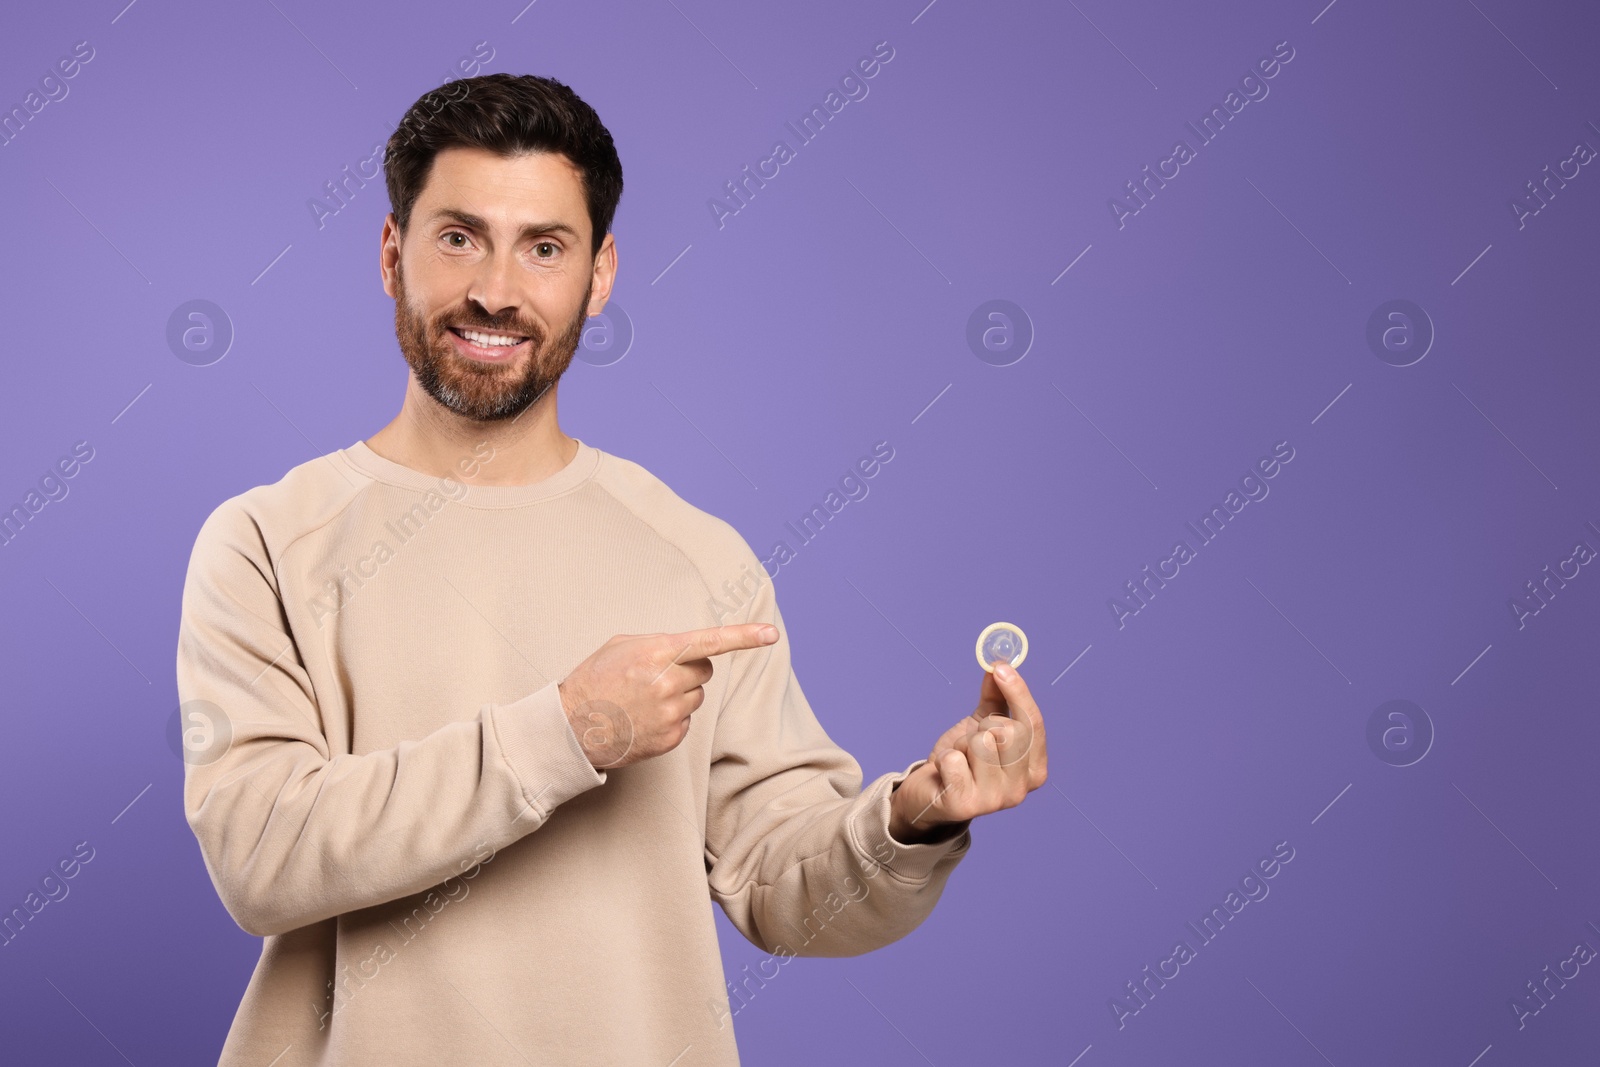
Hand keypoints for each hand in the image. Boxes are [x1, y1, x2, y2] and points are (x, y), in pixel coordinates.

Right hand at [558, 623, 778, 769]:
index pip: (710, 642)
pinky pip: (686, 721)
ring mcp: (670, 713)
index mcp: (657, 653)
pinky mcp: (670, 738)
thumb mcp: (622, 646)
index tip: (771, 633)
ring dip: (679, 695)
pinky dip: (671, 719)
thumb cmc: (595, 680)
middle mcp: (668, 682)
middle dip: (688, 670)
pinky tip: (644, 719)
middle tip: (657, 677)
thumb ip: (660, 643)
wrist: (572, 727)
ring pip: (696, 697)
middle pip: (705, 671)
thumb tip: (690, 649)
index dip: (744, 636)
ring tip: (644, 700)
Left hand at [888, 661, 1047, 842]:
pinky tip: (945, 773)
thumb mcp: (982, 725)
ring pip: (981, 743)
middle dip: (983, 726)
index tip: (1000, 668)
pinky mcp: (964, 805)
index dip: (1018, 693)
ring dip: (962, 744)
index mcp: (1034, 770)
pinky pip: (954, 759)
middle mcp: (1020, 789)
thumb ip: (996, 698)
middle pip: (1008, 731)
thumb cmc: (963, 760)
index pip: (1034, 724)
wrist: (930, 793)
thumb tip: (999, 665)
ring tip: (959, 760)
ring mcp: (994, 801)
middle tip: (970, 742)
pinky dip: (944, 759)